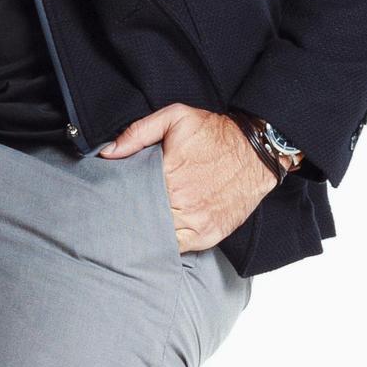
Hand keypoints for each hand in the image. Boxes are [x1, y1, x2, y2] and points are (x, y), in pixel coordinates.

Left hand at [96, 101, 278, 253]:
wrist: (258, 152)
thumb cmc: (216, 133)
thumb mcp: (176, 118)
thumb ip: (138, 133)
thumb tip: (108, 152)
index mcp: (168, 175)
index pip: (131, 195)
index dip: (120, 198)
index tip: (111, 198)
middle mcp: (182, 203)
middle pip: (143, 219)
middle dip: (131, 217)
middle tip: (117, 216)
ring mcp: (197, 223)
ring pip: (159, 237)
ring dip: (147, 233)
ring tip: (136, 227)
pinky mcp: (209, 235)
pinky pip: (179, 248)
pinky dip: (166, 244)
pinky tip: (158, 235)